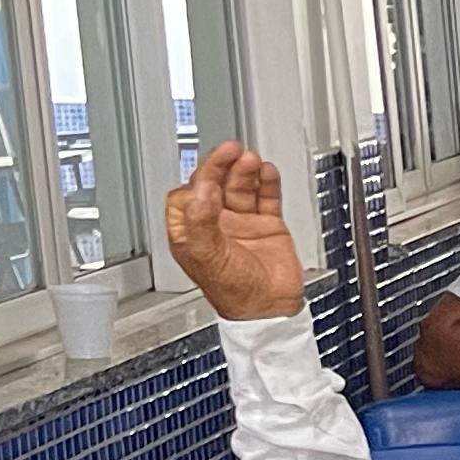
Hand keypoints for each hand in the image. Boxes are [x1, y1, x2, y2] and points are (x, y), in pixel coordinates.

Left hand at [159, 144, 305, 321]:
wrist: (270, 308)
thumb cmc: (233, 292)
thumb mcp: (208, 255)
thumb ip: (200, 221)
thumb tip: (200, 190)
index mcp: (192, 232)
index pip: (189, 195)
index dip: (198, 181)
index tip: (209, 176)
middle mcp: (216, 225)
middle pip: (215, 184)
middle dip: (221, 166)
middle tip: (230, 150)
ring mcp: (243, 224)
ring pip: (240, 187)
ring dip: (244, 172)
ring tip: (250, 160)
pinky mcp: (268, 226)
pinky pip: (266, 197)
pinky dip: (267, 183)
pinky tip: (267, 172)